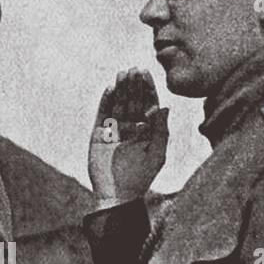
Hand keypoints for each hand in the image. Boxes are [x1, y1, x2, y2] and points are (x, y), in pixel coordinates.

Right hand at [87, 69, 168, 206]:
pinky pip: (103, 113)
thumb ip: (161, 131)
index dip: (147, 89)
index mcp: (147, 131)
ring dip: (120, 89)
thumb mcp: (156, 154)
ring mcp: (115, 130)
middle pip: (133, 101)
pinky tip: (110, 88)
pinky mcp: (99, 134)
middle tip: (134, 69)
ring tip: (122, 74)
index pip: (148, 105)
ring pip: (118, 104)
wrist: (116, 194)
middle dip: (134, 85)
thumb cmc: (141, 178)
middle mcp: (131, 127)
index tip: (147, 74)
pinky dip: (106, 101)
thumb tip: (164, 107)